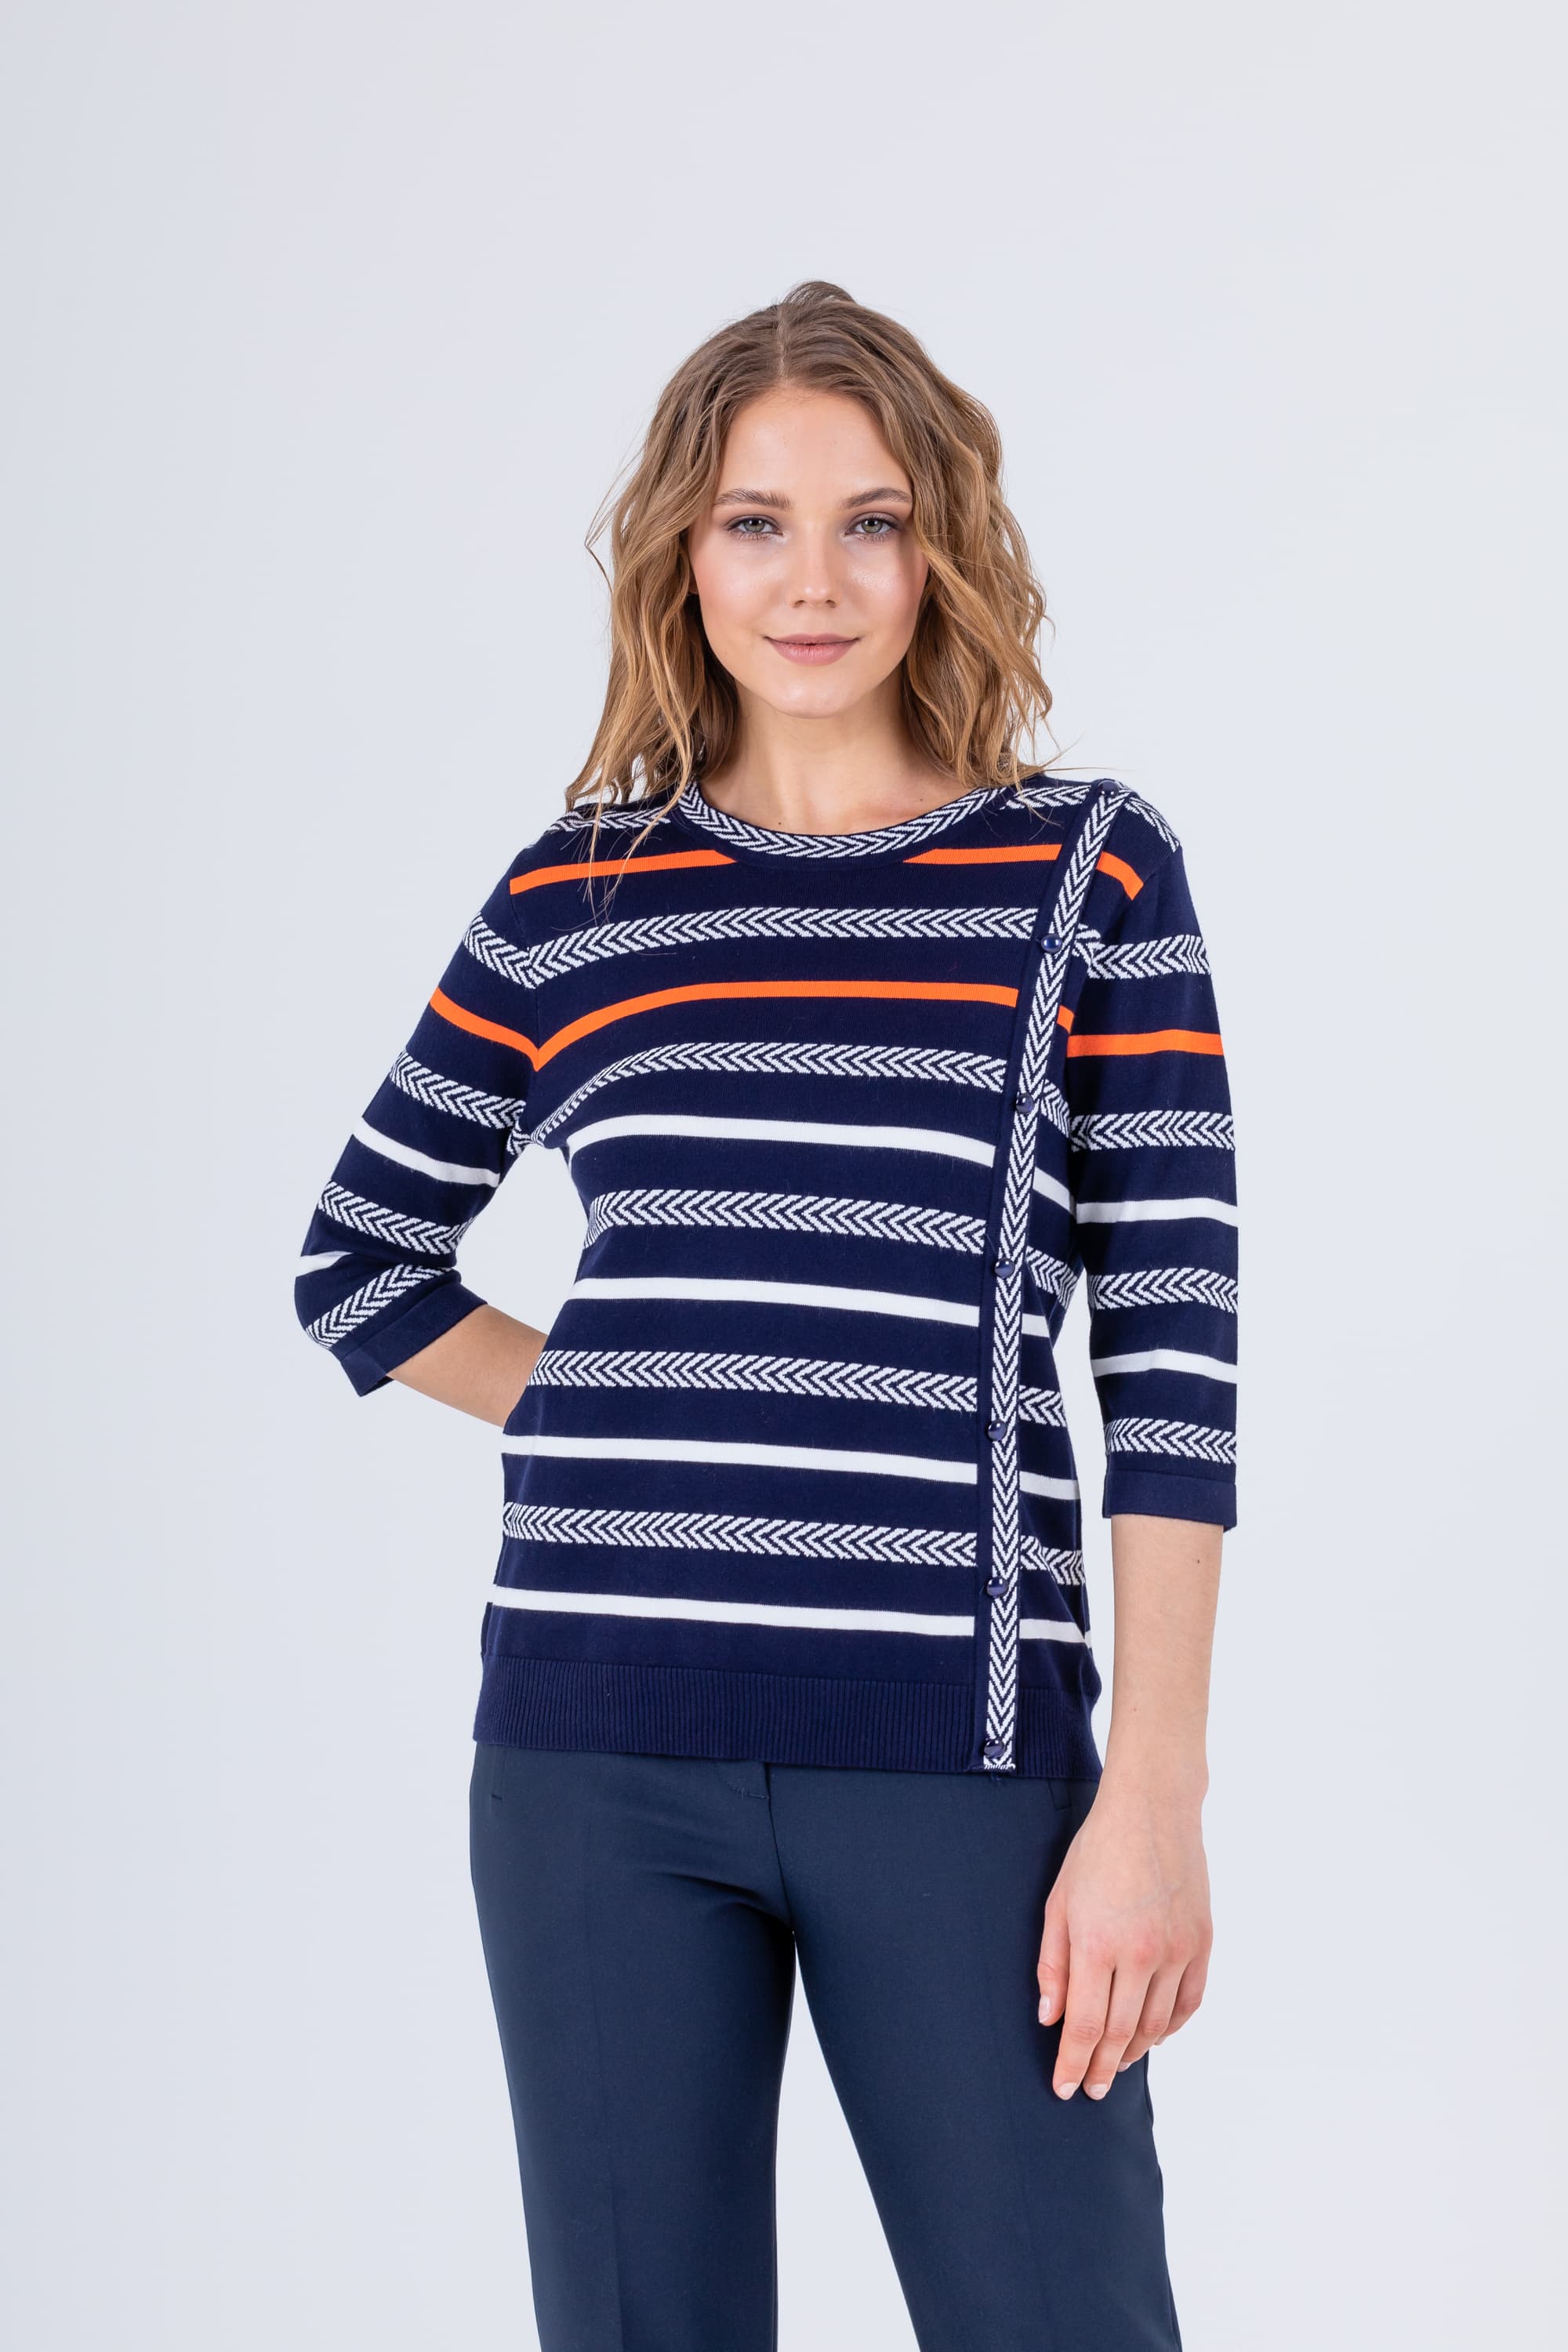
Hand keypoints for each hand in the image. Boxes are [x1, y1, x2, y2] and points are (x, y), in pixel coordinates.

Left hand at [1035, 1779, 1211, 2098]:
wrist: (1153, 1810)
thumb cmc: (1097, 1851)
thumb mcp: (1058, 1902)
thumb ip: (1052, 1963)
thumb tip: (1050, 2018)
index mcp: (1097, 1944)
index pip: (1084, 2027)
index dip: (1073, 2065)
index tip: (1065, 2089)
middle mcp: (1140, 1954)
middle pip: (1119, 2034)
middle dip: (1101, 2069)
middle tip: (1091, 2090)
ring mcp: (1177, 1950)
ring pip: (1156, 2025)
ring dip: (1134, 2053)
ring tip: (1116, 2066)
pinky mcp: (1202, 1943)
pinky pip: (1189, 2003)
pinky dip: (1171, 2028)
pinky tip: (1153, 2036)